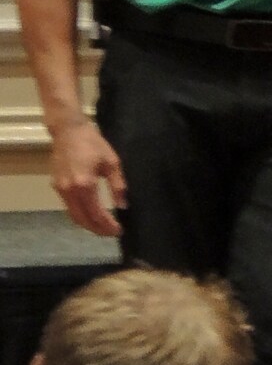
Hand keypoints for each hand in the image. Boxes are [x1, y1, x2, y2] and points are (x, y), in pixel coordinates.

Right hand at [50, 118, 124, 236]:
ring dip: (87, 224)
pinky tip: (90, 214)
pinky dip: (79, 214)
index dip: (108, 225)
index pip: (96, 214)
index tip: (119, 230)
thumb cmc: (93, 144)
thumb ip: (118, 186)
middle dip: (97, 229)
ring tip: (102, 227)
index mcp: (85, 184)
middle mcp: (70, 190)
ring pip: (73, 215)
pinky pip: (68, 207)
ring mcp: (60, 189)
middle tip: (111, 233)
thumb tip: (122, 206)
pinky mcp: (56, 186)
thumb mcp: (112, 163)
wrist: (68, 131)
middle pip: (82, 219)